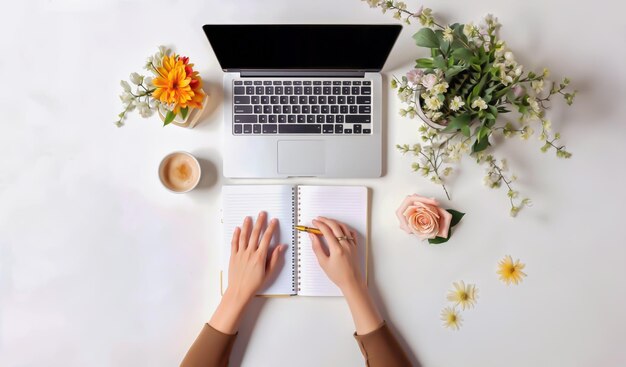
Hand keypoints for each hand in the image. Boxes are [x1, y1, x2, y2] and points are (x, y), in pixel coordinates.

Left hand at [209, 212, 285, 333]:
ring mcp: (240, 254)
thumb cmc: (255, 284)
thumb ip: (274, 258)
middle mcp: (250, 253)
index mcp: (260, 256)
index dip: (271, 228)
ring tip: (249, 217)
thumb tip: (281, 247)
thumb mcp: (269, 273)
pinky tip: (238, 228)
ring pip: (244, 236)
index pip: (267, 238)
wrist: (239, 291)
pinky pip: (234, 243)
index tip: (273, 221)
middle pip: (255, 234)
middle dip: (260, 222)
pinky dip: (236, 235)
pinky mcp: (233, 256)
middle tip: (262, 214)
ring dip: (247, 225)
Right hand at [309, 216, 362, 291]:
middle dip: (326, 220)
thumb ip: (317, 248)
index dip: (319, 225)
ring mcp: (351, 244)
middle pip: (335, 226)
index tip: (314, 222)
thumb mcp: (323, 262)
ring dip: (335, 222)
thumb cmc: (337, 275)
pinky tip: (340, 229)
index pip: (326, 231)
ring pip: (344, 227)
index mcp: (336, 249)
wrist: (351, 281)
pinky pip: (351, 233)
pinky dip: (344, 228)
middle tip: (319, 219)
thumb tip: (312, 236)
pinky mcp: (355, 246)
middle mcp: (345, 244)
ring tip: (328, 221)